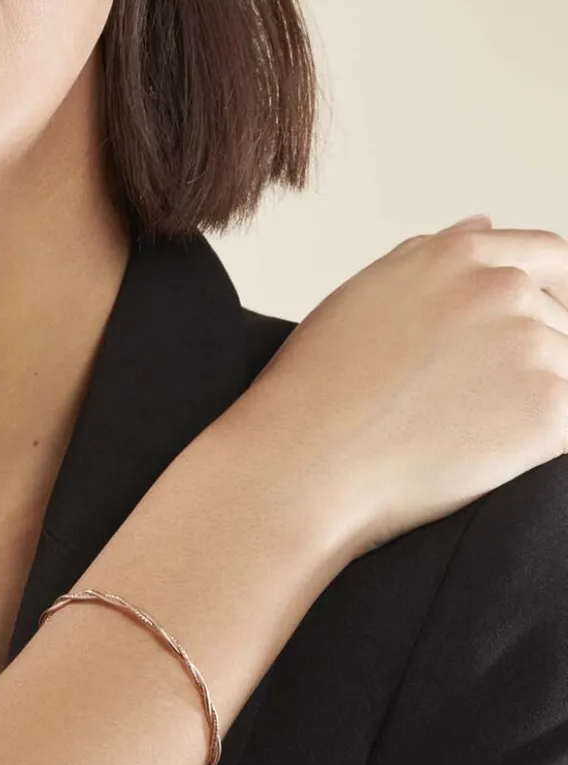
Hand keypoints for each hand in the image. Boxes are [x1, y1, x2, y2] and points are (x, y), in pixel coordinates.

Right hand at [217, 215, 567, 556]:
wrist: (301, 462)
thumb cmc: (312, 391)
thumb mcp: (358, 298)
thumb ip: (427, 257)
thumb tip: (483, 224)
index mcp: (457, 257)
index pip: (546, 257)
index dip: (551, 294)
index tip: (535, 329)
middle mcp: (501, 289)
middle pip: (557, 320)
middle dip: (528, 356)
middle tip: (471, 404)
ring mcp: (529, 347)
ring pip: (563, 371)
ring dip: (529, 400)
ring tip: (457, 434)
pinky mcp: (549, 410)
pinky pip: (567, 423)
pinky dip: (537, 441)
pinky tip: (480, 454)